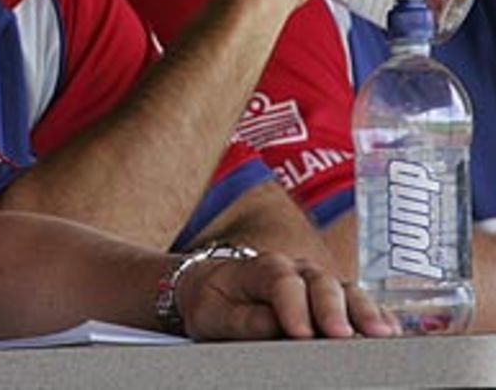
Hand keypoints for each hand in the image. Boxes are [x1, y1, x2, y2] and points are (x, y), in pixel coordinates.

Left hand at [177, 252, 399, 339]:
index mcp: (261, 268)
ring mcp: (319, 281)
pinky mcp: (335, 297)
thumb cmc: (214, 303)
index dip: (292, 307)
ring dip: (364, 311)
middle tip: (341, 336)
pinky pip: (359, 302)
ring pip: (347, 290)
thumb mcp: (213, 314)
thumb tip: (275, 328)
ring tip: (379, 334)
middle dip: (332, 309)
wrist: (214, 287)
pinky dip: (375, 315)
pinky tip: (390, 331)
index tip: (300, 334)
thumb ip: (242, 321)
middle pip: (320, 283)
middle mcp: (296, 268)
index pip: (281, 282)